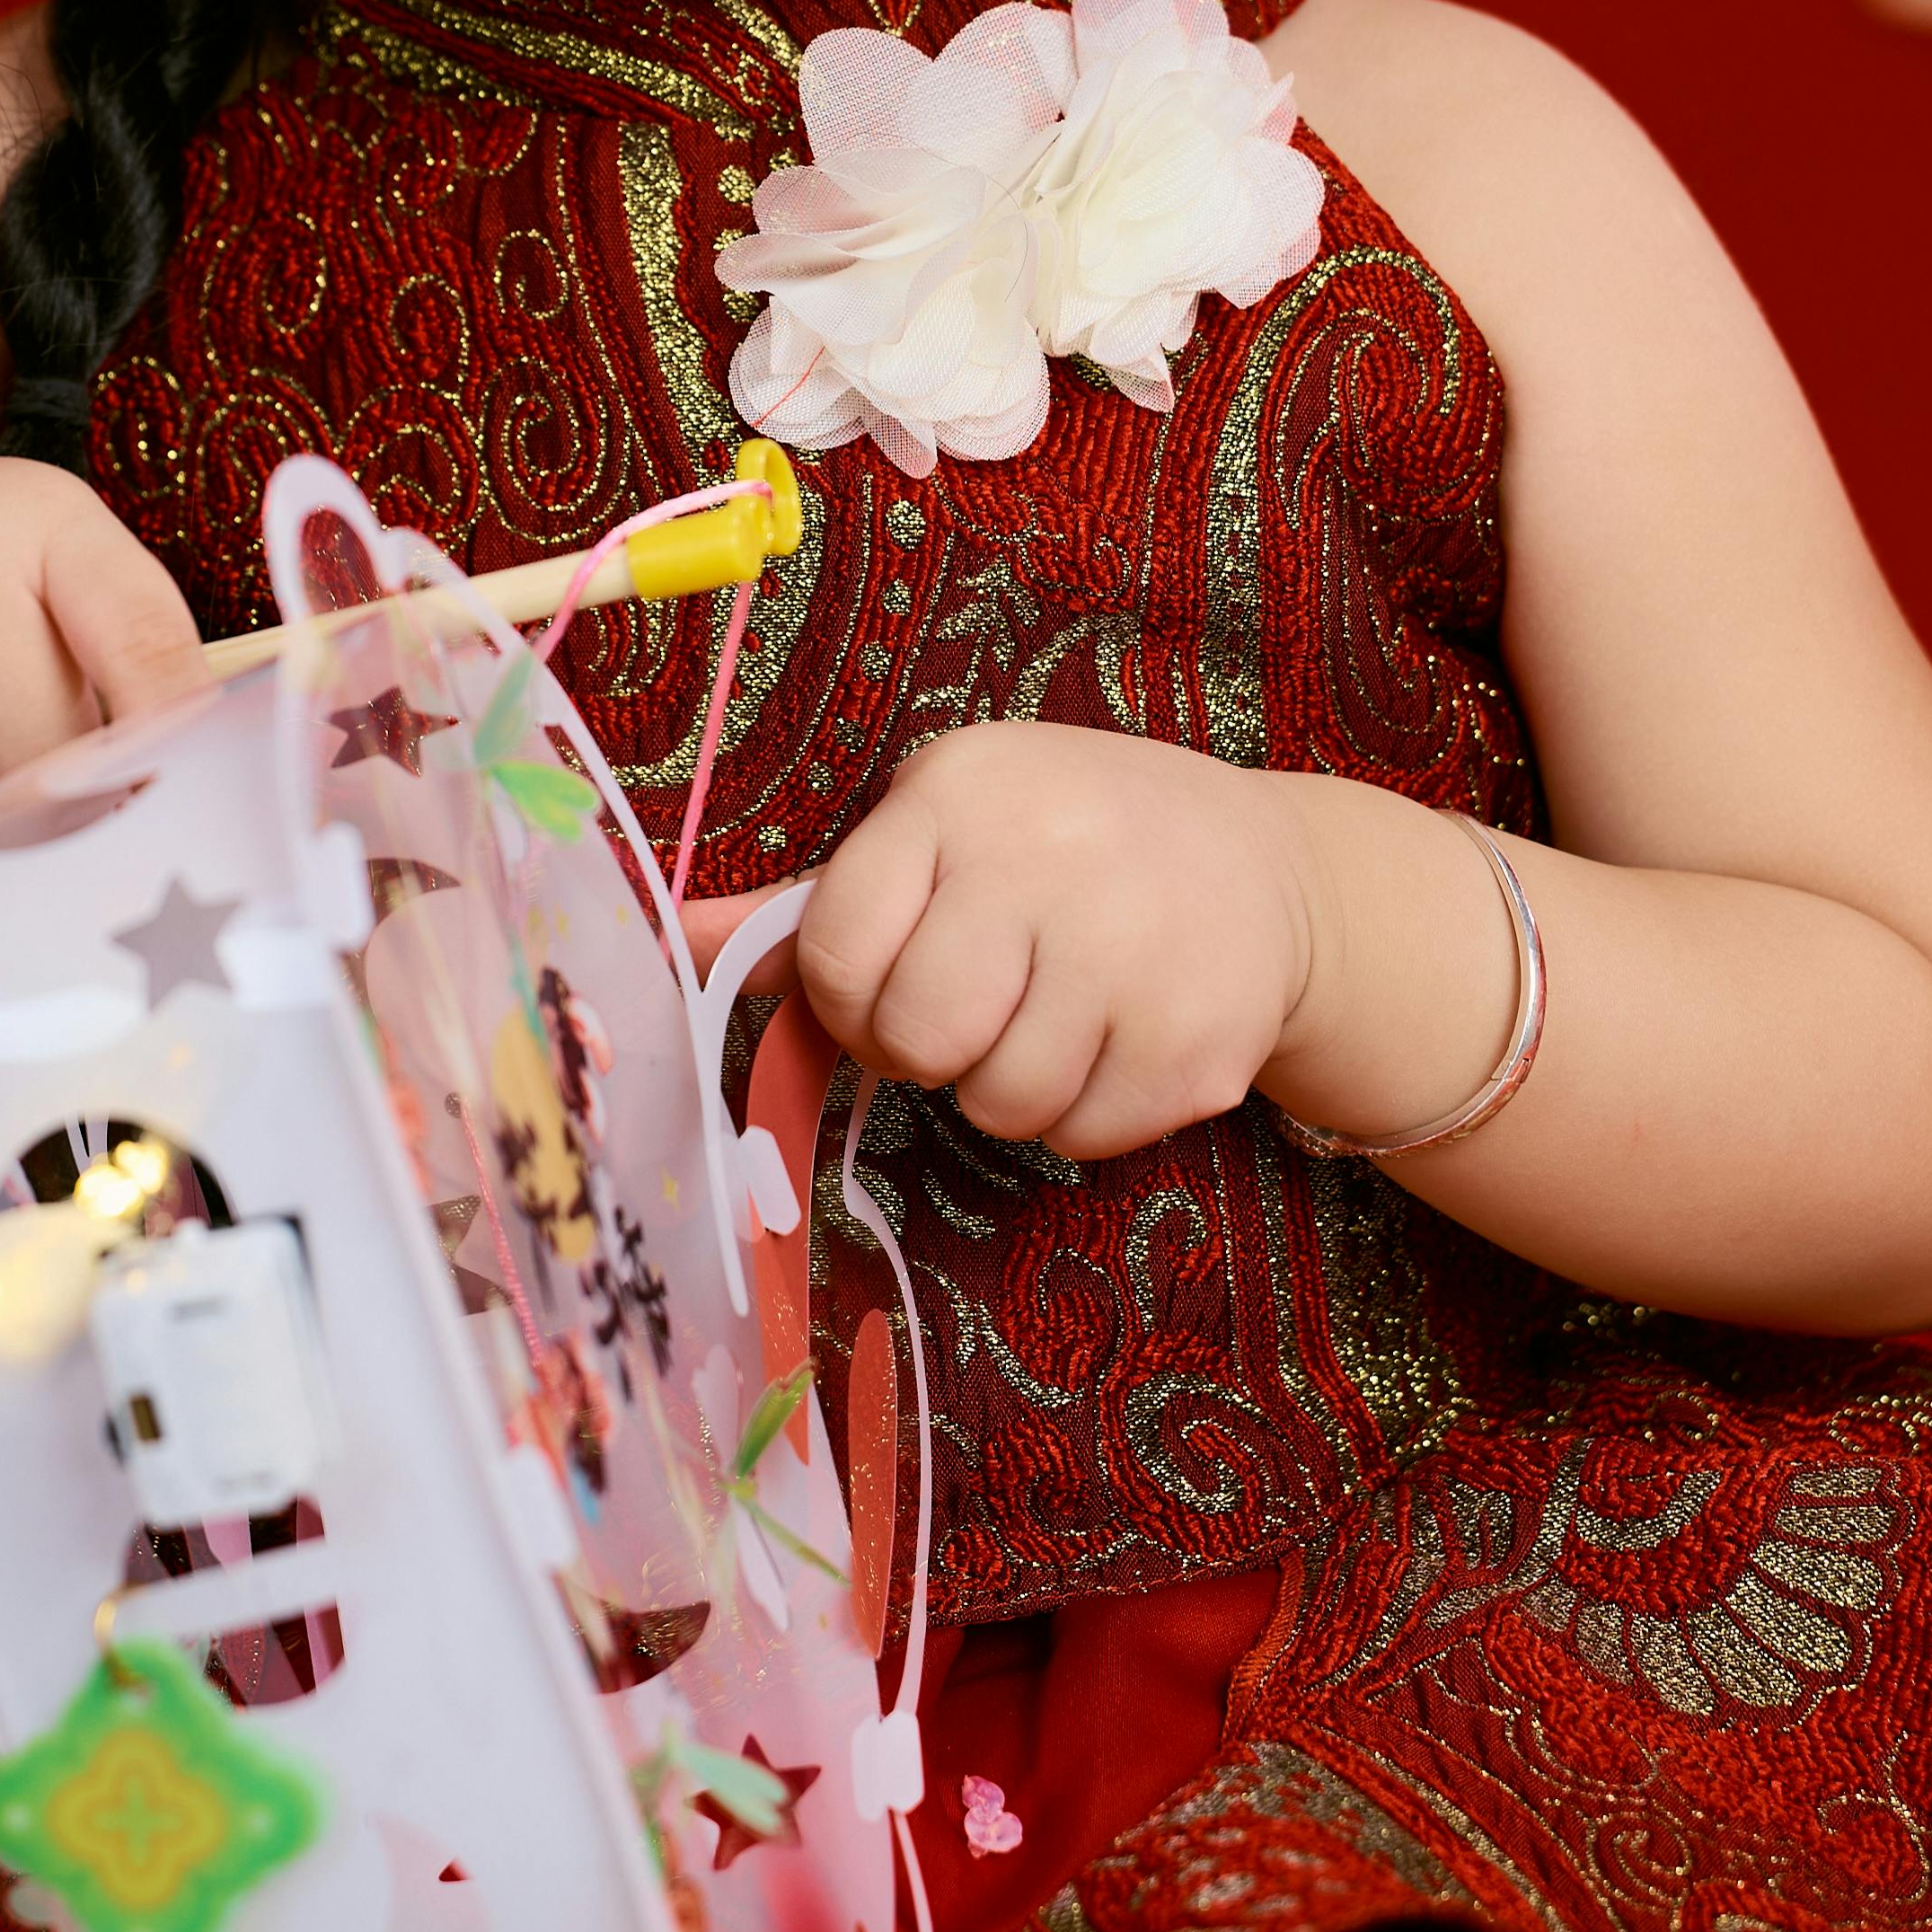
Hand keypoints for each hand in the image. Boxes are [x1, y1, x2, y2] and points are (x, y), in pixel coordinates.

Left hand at [792, 721, 1315, 1157]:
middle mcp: (1048, 860)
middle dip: (928, 1049)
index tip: (890, 986)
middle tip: (977, 1008)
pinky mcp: (1197, 1042)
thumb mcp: (942, 833)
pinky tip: (1117, 1038)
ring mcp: (1133, 953)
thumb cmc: (1064, 848)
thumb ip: (812, 903)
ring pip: (997, 1104)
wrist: (1261, 868)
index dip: (850, 1000)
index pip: (837, 951)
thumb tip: (670, 935)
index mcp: (958, 795)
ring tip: (1054, 1014)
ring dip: (1006, 1085)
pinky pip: (1079, 1137)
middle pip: (918, 1038)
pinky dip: (1083, 1113)